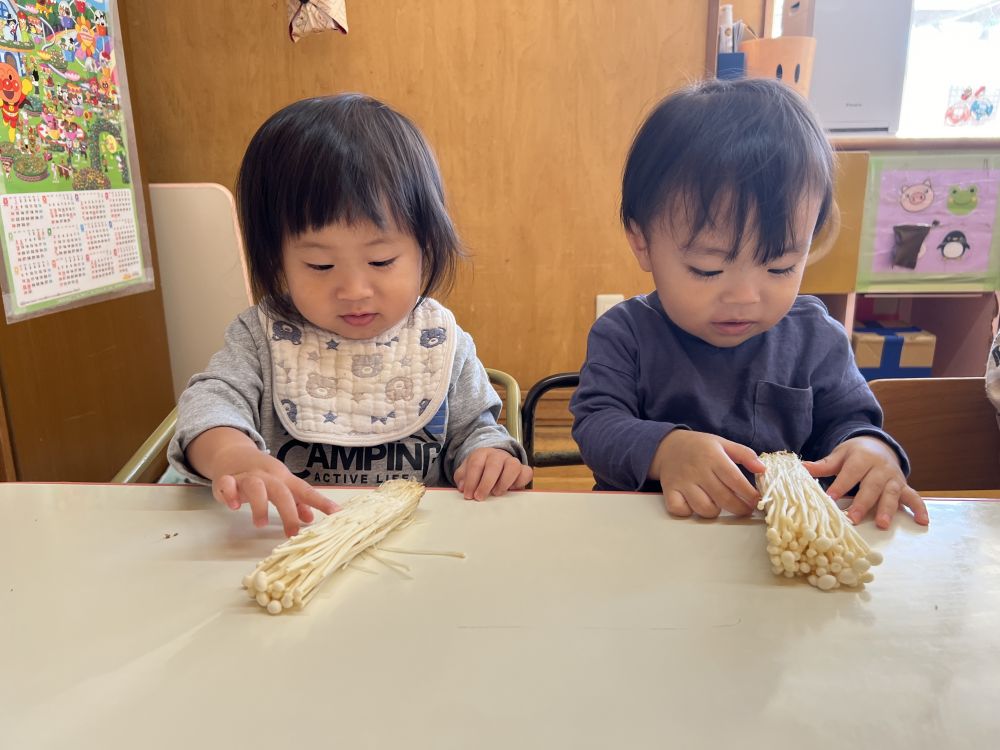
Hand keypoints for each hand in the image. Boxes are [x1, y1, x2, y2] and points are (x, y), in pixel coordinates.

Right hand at [187, 427, 338, 536]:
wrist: (232, 454)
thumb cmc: (262, 475)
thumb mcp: (281, 485)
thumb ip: (296, 502)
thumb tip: (310, 518)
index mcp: (284, 479)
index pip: (305, 491)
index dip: (321, 502)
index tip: (337, 514)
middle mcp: (267, 477)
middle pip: (281, 491)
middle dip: (288, 512)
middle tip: (293, 534)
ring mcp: (246, 477)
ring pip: (255, 486)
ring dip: (259, 505)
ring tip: (261, 524)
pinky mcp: (226, 479)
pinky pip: (227, 484)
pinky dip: (230, 494)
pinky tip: (233, 506)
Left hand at [454, 447, 531, 500]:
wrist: (492, 461)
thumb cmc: (478, 469)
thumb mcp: (465, 471)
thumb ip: (462, 478)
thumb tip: (463, 487)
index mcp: (481, 454)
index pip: (476, 464)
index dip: (471, 481)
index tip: (468, 495)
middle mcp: (497, 455)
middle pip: (494, 465)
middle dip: (486, 484)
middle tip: (479, 497)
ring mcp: (511, 461)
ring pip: (513, 466)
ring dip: (504, 482)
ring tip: (496, 493)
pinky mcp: (522, 469)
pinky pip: (526, 473)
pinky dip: (520, 482)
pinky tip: (511, 490)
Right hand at [649, 430, 764, 518]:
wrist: (667, 446)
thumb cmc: (700, 447)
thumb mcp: (722, 443)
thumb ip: (745, 455)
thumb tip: (763, 470)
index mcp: (713, 457)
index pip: (735, 480)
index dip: (750, 495)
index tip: (757, 501)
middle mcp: (698, 470)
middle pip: (724, 498)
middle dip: (740, 508)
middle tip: (746, 509)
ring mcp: (682, 482)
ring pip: (704, 509)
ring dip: (715, 511)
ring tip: (719, 504)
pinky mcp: (669, 491)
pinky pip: (680, 510)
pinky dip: (689, 512)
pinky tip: (695, 505)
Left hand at [802, 436, 928, 528]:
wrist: (878, 445)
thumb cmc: (854, 455)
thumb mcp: (839, 455)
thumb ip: (822, 465)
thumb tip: (801, 468)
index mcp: (862, 457)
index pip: (850, 473)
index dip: (840, 486)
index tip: (829, 499)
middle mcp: (880, 467)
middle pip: (871, 486)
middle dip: (862, 503)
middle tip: (852, 519)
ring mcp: (893, 477)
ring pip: (890, 493)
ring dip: (887, 508)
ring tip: (881, 524)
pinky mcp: (904, 486)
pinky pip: (914, 497)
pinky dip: (919, 508)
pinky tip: (922, 521)